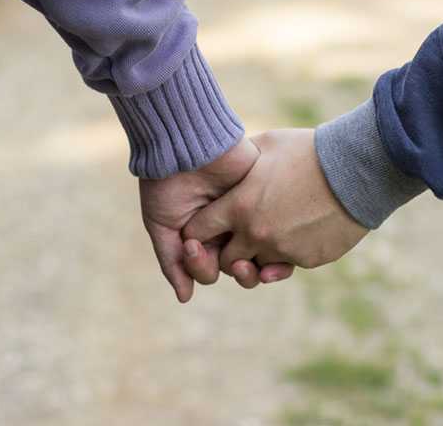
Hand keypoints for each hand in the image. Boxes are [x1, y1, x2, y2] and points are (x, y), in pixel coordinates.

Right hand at [139, 138, 293, 302]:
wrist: (185, 143)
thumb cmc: (166, 182)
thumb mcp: (162, 225)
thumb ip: (173, 262)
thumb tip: (186, 298)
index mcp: (204, 235)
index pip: (211, 268)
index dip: (202, 268)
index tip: (192, 248)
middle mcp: (229, 227)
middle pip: (240, 266)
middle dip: (233, 270)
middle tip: (222, 257)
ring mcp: (251, 213)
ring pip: (263, 254)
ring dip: (255, 267)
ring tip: (246, 262)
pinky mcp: (267, 198)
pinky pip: (280, 231)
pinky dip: (277, 248)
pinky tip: (269, 252)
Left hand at [182, 129, 368, 275]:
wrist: (357, 171)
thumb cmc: (310, 151)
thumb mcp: (267, 145)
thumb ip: (240, 162)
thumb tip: (226, 163)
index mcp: (239, 206)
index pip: (198, 231)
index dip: (199, 230)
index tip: (209, 225)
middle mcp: (255, 235)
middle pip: (224, 261)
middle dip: (228, 251)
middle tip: (240, 236)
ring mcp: (282, 251)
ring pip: (257, 267)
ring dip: (260, 255)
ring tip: (275, 230)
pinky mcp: (307, 260)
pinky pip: (288, 264)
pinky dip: (290, 252)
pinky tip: (302, 227)